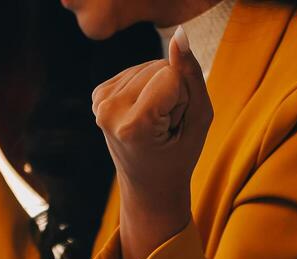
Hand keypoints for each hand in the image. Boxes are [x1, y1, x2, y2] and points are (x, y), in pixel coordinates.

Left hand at [92, 28, 211, 258]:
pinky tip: (143, 113)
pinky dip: (144, 88)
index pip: (171, 76)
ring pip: (147, 66)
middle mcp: (108, 111)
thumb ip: (191, 76)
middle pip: (158, 67)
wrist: (147, 186)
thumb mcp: (198, 120)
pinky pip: (135, 71)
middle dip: (171, 91)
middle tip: (165, 127)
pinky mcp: (98, 95)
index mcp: (132, 125)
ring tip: (155, 123)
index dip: (183, 98)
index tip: (174, 127)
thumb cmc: (178, 157)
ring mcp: (99, 103)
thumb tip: (180, 35)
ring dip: (159, 89)